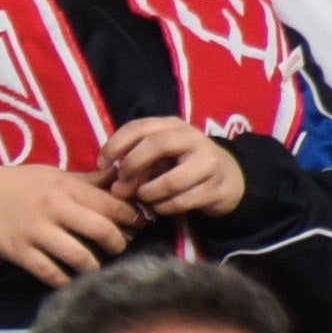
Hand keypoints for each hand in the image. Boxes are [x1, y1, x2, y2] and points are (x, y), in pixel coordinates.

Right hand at [0, 162, 140, 285]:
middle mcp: (54, 209)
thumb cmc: (21, 183)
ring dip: (94, 266)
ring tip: (96, 266)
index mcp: (65, 188)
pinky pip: (51, 273)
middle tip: (118, 247)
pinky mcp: (20, 252)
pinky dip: (66, 280)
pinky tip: (71, 278)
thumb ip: (88, 182)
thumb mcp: (54, 175)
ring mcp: (36, 232)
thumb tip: (122, 179)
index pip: (111, 204)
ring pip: (80, 257)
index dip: (131, 217)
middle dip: (118, 243)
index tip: (139, 224)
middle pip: (101, 230)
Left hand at [101, 118, 246, 219]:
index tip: (101, 165)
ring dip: (149, 193)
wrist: (230, 177)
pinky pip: (182, 201)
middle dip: (133, 165)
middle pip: (156, 145)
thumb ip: (137, 163)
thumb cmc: (184, 163)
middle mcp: (192, 139)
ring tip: (143, 198)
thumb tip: (114, 184)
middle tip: (121, 184)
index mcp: (173, 125)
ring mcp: (207, 163)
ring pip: (171, 180)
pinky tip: (160, 207)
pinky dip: (165, 207)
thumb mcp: (161, 156)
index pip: (139, 127)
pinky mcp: (216, 188)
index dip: (116, 145)